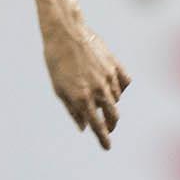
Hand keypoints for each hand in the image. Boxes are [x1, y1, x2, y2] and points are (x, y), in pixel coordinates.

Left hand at [40, 11, 130, 147]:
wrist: (65, 31)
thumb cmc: (56, 60)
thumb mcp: (59, 88)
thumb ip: (73, 109)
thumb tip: (84, 127)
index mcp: (81, 98)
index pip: (96, 125)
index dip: (103, 138)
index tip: (107, 147)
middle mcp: (98, 90)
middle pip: (112, 116)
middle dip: (110, 124)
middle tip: (107, 128)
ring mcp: (109, 77)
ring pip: (115, 99)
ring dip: (110, 103)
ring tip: (98, 97)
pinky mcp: (115, 65)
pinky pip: (123, 83)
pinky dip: (119, 88)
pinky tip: (112, 86)